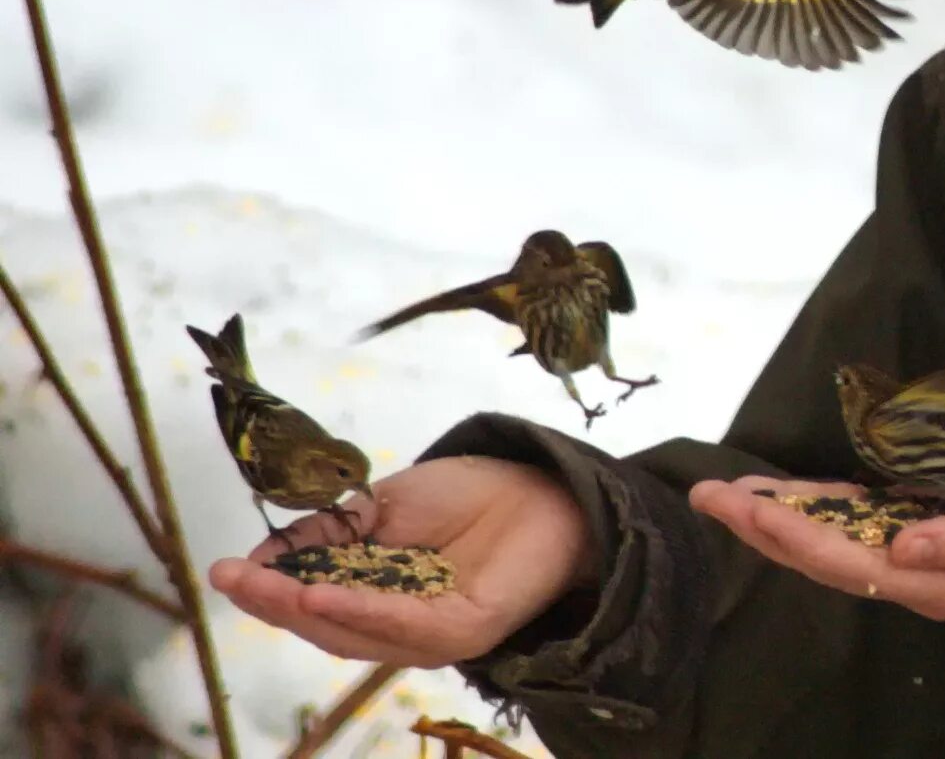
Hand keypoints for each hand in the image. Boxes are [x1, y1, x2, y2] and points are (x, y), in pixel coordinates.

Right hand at [208, 457, 595, 666]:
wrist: (546, 487)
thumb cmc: (470, 497)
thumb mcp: (384, 506)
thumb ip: (331, 531)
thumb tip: (264, 552)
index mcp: (379, 598)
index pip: (316, 602)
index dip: (270, 590)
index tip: (222, 570)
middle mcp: (401, 626)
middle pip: (328, 624)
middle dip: (275, 603)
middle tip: (230, 581)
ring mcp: (433, 633)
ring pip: (358, 631)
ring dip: (308, 609)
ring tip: (265, 588)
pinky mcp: (465, 629)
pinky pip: (406, 625)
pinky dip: (362, 610)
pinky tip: (323, 594)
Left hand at [690, 447, 944, 623]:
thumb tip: (904, 550)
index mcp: (944, 582)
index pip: (853, 563)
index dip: (797, 537)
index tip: (751, 509)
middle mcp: (918, 572)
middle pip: (826, 556)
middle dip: (765, 526)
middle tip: (708, 495)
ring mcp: (915, 550)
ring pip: (831, 538)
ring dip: (778, 515)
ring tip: (724, 492)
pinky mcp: (919, 523)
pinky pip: (854, 517)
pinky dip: (813, 504)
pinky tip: (778, 493)